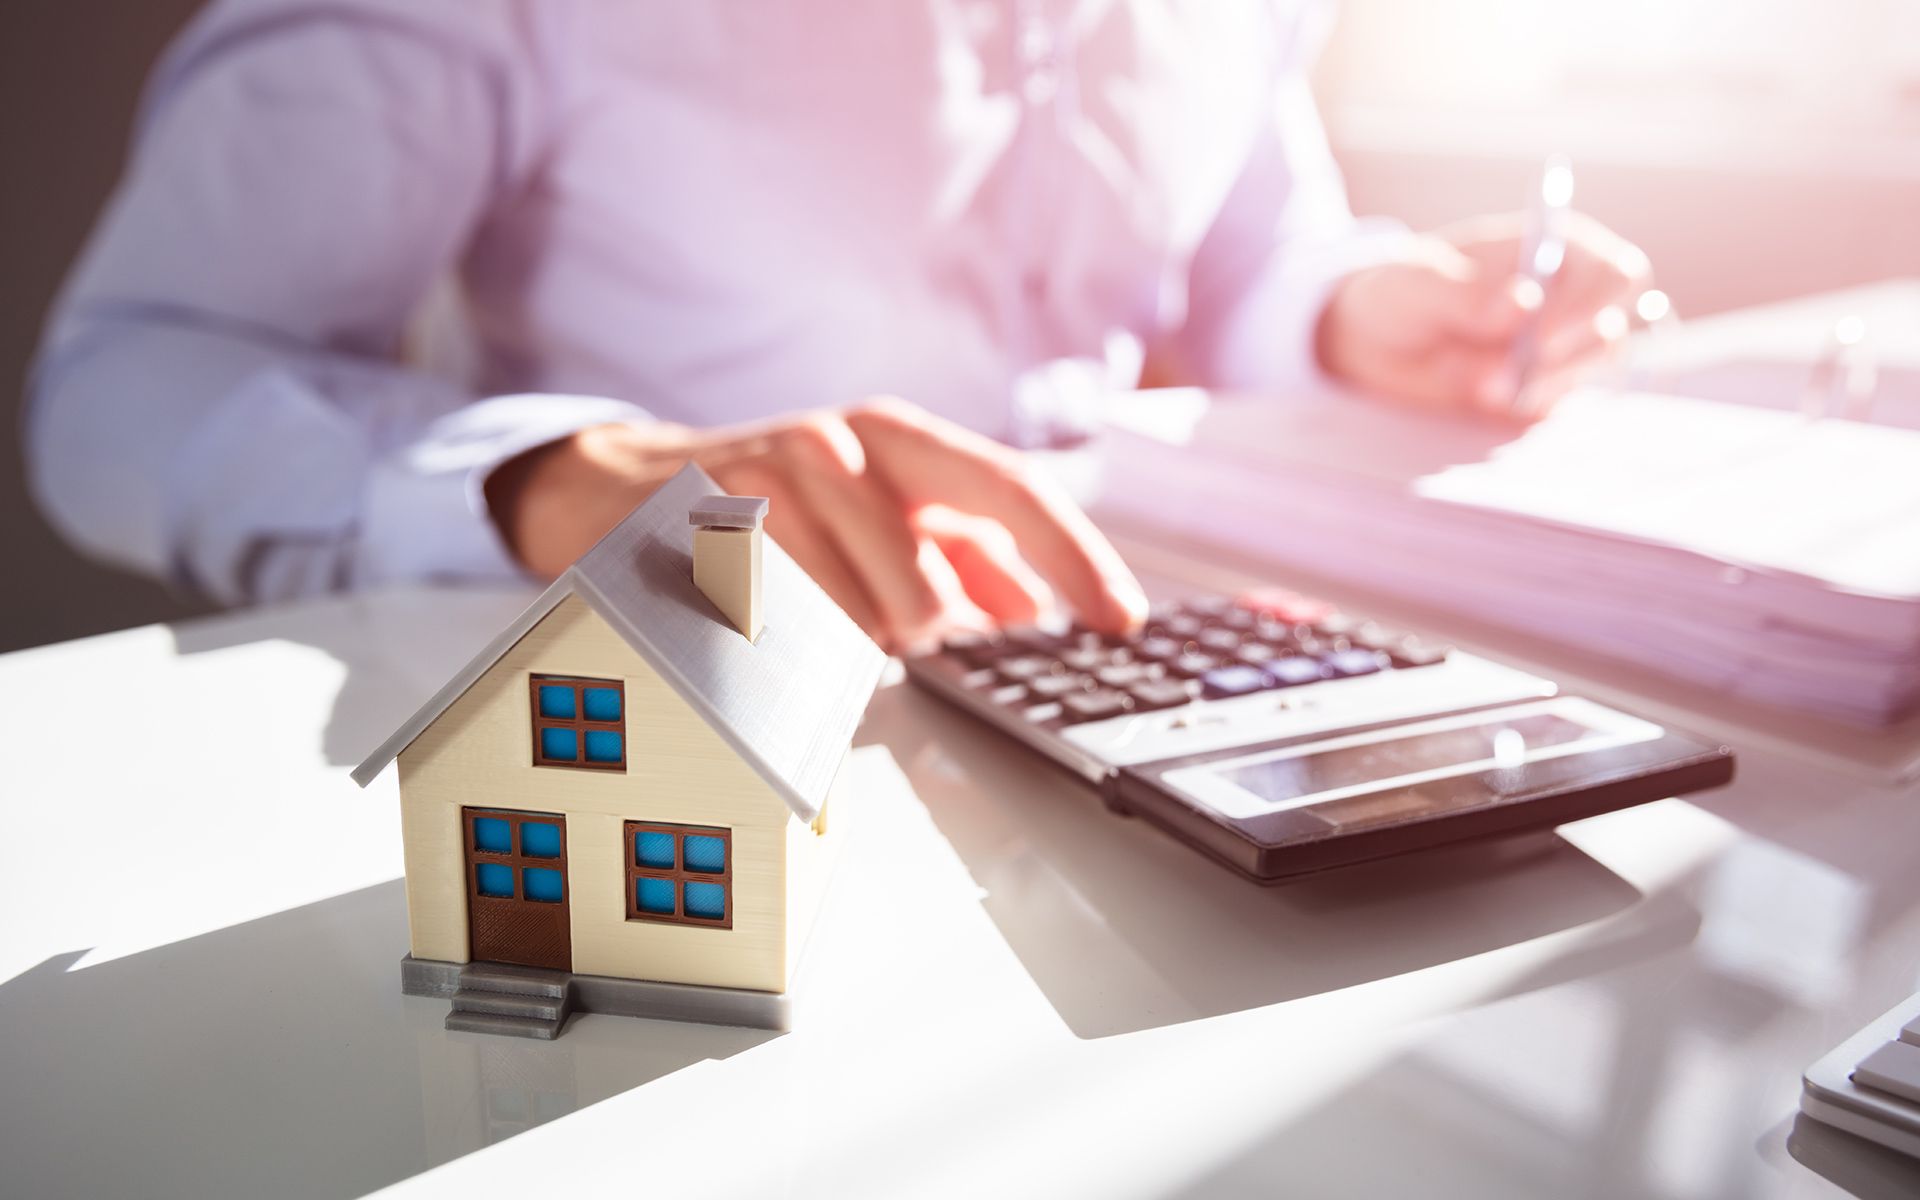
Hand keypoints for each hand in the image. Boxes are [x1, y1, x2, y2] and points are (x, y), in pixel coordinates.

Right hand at [485, 396, 1147, 651]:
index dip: (1077, 556)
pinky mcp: (712, 520)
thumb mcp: (878, 514)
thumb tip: (1030, 607)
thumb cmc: (776, 506)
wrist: (632, 488)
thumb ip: (960, 554)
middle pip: (938, 553)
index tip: (1122, 618)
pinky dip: (796, 633)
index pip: (1012, 490)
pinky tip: (770, 608)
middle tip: (918, 636)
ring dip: (858, 631)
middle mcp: (847, 442)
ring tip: (822, 610)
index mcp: (900, 440)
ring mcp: (775, 474)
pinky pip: (787, 614)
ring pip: (859, 603)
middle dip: (935, 618)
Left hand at [1316, 212, 1652, 417]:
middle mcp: (1569, 296)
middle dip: (1561, 360)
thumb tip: (1524, 300)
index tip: (1541, 339)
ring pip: (1586, 373)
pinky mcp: (1540, 387)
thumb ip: (1465, 293)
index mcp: (1554, 249)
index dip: (1592, 307)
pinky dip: (1520, 405)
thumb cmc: (1398, 291)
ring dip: (1535, 385)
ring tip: (1476, 384)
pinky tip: (1479, 395)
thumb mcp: (1416, 284)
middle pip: (1610, 331)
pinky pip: (1555, 403)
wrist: (1370, 340)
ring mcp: (1559, 346)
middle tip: (1502, 376)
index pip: (1617, 273)